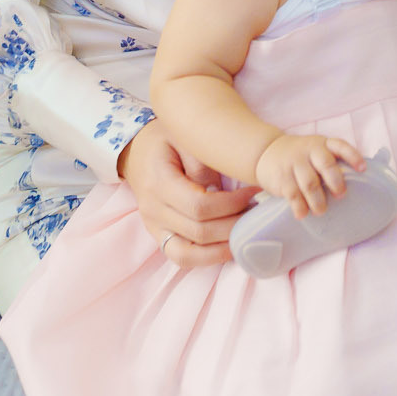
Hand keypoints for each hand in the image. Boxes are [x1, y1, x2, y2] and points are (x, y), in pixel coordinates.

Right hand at [119, 121, 258, 267]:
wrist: (137, 152)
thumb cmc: (166, 139)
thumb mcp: (185, 137)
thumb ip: (203, 163)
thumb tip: (226, 190)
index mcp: (158, 183)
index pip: (199, 205)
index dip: (232, 203)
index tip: (255, 192)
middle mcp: (153, 211)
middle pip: (199, 231)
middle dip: (234, 226)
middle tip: (259, 213)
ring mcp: (154, 228)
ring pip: (188, 254)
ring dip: (222, 249)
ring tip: (247, 235)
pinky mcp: (160, 236)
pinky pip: (182, 257)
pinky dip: (207, 258)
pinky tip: (230, 247)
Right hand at [254, 134, 365, 217]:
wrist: (267, 152)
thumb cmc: (302, 156)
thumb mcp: (316, 150)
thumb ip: (331, 162)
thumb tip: (356, 184)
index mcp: (323, 144)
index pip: (341, 146)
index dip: (353, 157)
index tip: (363, 169)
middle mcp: (310, 150)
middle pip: (326, 164)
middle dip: (336, 181)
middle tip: (341, 195)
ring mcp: (294, 163)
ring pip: (309, 182)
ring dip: (317, 200)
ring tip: (321, 211)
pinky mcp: (282, 177)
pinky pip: (292, 194)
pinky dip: (299, 206)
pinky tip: (302, 214)